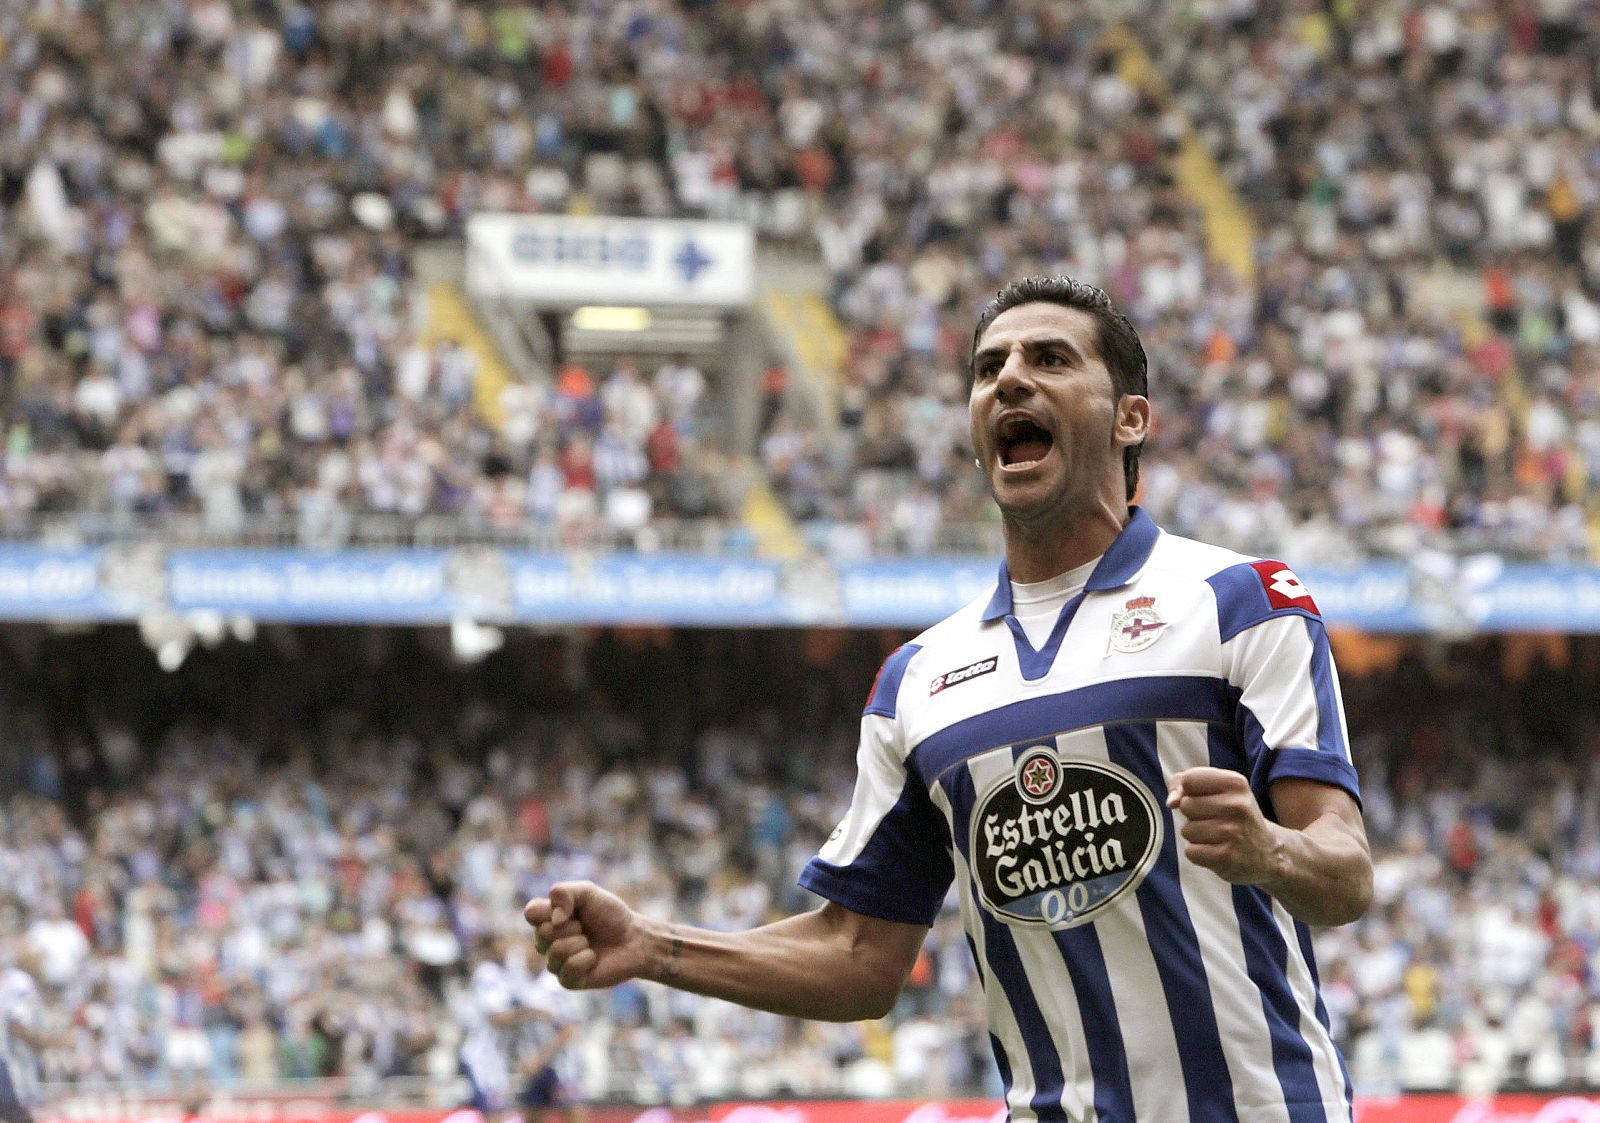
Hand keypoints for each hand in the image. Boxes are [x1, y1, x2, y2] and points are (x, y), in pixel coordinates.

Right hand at [524, 881, 651, 989]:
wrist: (634, 939)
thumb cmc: (611, 915)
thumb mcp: (588, 892)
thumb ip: (564, 892)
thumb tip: (554, 919)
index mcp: (550, 919)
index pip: (530, 913)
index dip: (548, 910)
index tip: (569, 911)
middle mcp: (549, 941)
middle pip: (542, 933)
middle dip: (571, 927)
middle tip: (585, 928)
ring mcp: (557, 962)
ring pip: (554, 952)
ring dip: (579, 943)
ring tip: (590, 943)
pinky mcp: (568, 981)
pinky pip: (567, 970)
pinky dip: (585, 960)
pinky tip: (593, 958)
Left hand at [1165, 767, 1283, 885]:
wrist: (1268, 853)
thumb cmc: (1234, 816)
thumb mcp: (1219, 790)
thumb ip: (1185, 784)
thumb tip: (1171, 802)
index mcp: (1236, 783)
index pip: (1189, 779)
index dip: (1187, 791)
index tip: (1203, 798)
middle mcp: (1237, 805)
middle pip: (1186, 806)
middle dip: (1193, 816)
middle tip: (1216, 822)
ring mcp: (1233, 832)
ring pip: (1186, 830)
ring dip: (1196, 836)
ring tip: (1218, 838)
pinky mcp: (1227, 856)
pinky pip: (1191, 852)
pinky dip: (1199, 854)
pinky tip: (1217, 852)